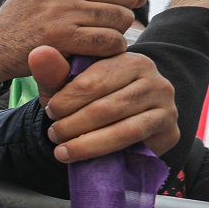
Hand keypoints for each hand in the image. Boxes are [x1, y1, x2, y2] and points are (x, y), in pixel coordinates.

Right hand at [0, 0, 155, 80]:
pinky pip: (111, 41)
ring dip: (114, 32)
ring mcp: (61, 9)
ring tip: (91, 36)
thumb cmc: (31, 14)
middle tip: (101, 22)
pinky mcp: (61, 36)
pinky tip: (92, 50)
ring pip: (122, 19)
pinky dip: (108, 50)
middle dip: (122, 11)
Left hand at [30, 46, 178, 162]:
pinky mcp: (169, 129)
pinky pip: (133, 139)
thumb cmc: (86, 100)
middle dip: (73, 123)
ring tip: (61, 148)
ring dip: (84, 141)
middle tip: (53, 133)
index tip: (50, 112)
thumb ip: (52, 71)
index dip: (65, 101)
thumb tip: (38, 52)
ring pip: (120, 124)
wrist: (111, 127)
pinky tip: (78, 155)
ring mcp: (165, 103)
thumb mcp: (64, 86)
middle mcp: (152, 77)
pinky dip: (101, 148)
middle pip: (105, 105)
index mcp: (126, 58)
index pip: (92, 81)